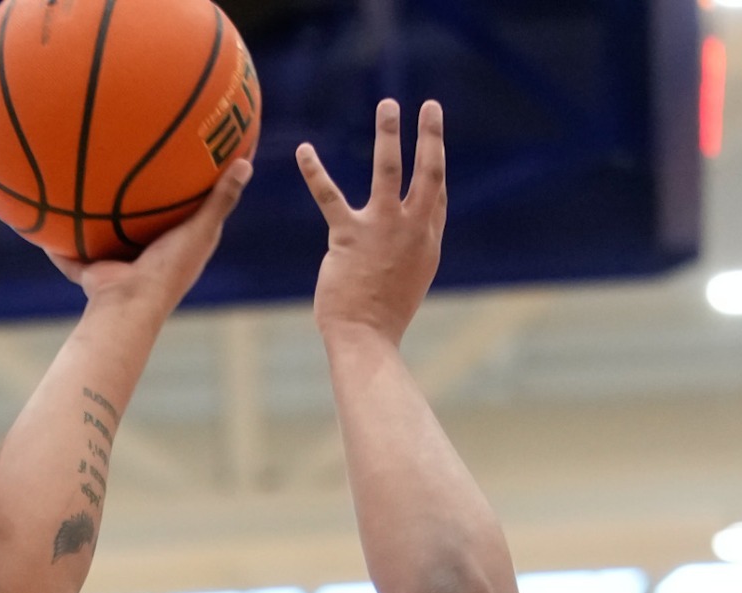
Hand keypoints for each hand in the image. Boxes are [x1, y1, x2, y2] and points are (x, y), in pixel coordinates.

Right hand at [50, 160, 250, 315]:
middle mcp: (154, 256)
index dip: (199, 191)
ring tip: (87, 185)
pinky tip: (47, 216)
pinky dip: (60, 242)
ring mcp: (122, 264)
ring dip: (99, 220)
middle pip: (150, 222)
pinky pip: (74, 253)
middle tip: (139, 164)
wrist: (127, 304)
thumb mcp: (200, 229)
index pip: (197, 214)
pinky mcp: (95, 271)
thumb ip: (221, 198)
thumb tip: (246, 162)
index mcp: (183, 248)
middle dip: (145, 200)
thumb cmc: (169, 268)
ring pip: (109, 236)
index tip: (198, 165)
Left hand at [295, 98, 444, 347]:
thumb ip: (412, 250)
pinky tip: (304, 150)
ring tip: (389, 105)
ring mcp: (383, 229)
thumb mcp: (411, 280)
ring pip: (390, 170)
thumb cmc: (384, 315)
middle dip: (430, 135)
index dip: (435, 165)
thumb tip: (409, 236)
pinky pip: (329, 196)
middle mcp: (412, 228)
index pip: (437, 194)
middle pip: (429, 172)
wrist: (367, 338)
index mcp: (427, 241)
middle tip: (429, 106)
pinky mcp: (349, 236)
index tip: (434, 139)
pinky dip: (315, 171)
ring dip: (390, 134)